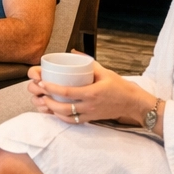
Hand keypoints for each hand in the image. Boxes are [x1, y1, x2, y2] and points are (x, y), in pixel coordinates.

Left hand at [29, 60, 155, 125]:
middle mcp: (89, 105)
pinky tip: (56, 111)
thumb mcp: (104, 71)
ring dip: (53, 111)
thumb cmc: (119, 86)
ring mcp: (90, 114)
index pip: (67, 92)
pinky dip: (62, 118)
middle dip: (49, 101)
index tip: (43, 83)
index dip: (52, 88)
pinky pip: (73, 121)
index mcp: (92, 92)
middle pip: (63, 107)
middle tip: (41, 94)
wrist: (132, 103)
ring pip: (66, 117)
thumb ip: (87, 62)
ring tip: (46, 102)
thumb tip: (73, 52)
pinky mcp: (91, 119)